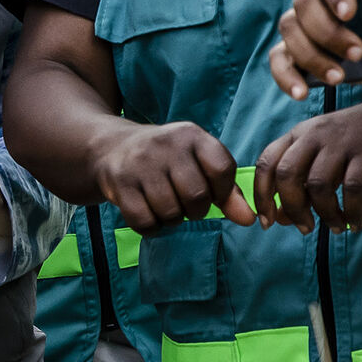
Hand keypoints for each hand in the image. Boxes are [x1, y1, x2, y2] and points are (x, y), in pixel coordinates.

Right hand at [90, 121, 254, 232]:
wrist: (112, 147)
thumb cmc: (166, 160)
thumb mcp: (198, 164)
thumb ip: (227, 192)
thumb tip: (250, 220)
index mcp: (191, 135)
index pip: (222, 169)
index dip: (222, 192)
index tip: (211, 193)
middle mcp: (166, 144)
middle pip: (197, 197)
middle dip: (195, 211)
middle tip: (184, 204)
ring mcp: (140, 163)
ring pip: (170, 213)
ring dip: (172, 220)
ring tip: (165, 206)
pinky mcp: (119, 182)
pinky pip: (145, 222)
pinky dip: (151, 227)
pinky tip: (148, 213)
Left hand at [251, 94, 361, 232]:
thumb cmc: (356, 144)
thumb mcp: (323, 159)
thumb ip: (300, 186)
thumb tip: (280, 218)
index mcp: (299, 135)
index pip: (267, 164)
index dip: (261, 196)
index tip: (267, 222)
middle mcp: (315, 134)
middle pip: (288, 174)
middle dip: (293, 208)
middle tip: (305, 228)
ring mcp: (342, 141)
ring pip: (319, 184)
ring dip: (325, 214)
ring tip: (336, 226)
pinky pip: (354, 189)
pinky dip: (353, 212)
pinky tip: (356, 223)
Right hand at [271, 0, 361, 98]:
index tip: (350, 12)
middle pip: (304, 5)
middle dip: (328, 32)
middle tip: (358, 52)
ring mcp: (306, 24)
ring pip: (290, 32)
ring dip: (311, 56)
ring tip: (339, 78)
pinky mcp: (299, 52)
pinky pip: (279, 60)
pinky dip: (285, 76)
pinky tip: (301, 93)